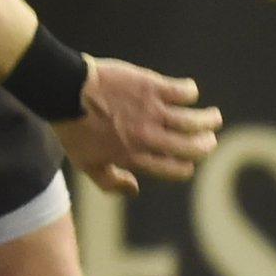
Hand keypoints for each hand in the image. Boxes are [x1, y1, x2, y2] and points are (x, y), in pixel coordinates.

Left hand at [52, 57, 219, 195]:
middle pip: (192, 147)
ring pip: (194, 121)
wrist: (61, 89)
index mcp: (134, 156)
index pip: (174, 169)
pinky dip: (190, 91)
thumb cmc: (71, 126)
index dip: (186, 167)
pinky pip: (183, 91)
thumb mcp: (85, 163)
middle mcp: (148, 137)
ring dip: (208, 120)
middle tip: (209, 140)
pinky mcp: (151, 86)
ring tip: (214, 117)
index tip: (188, 162)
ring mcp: (151, 111)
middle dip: (205, 146)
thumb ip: (110, 182)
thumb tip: (136, 189)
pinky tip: (189, 91)